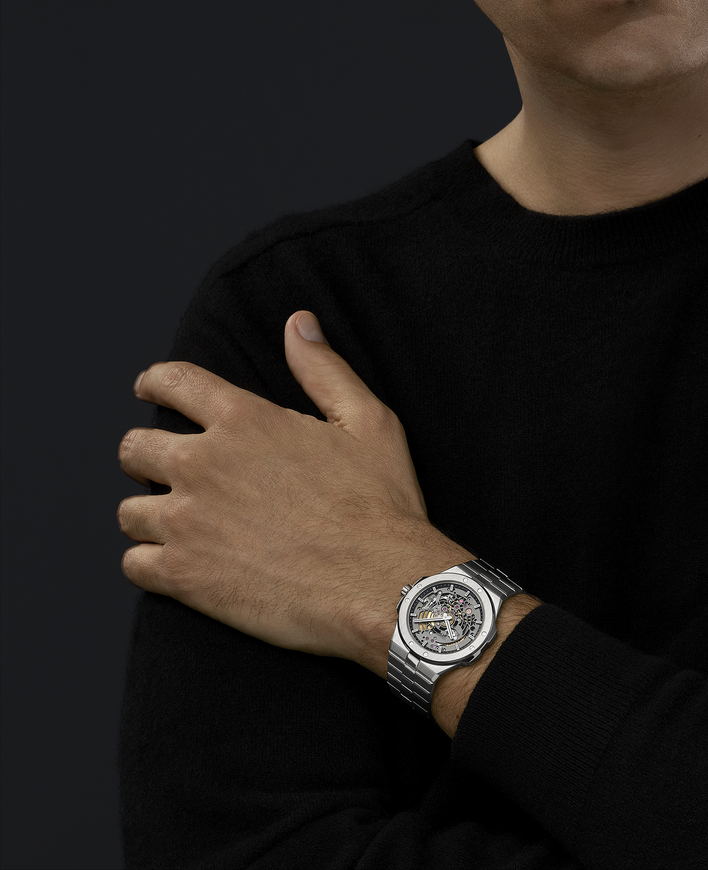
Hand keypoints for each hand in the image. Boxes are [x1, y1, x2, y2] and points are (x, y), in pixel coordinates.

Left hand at [117, 310, 469, 674]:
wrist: (378, 582)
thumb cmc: (379, 503)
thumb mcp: (367, 421)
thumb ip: (324, 370)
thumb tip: (299, 323)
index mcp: (244, 420)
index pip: (172, 382)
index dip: (154, 382)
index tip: (148, 390)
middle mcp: (203, 464)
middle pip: (134, 448)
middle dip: (145, 454)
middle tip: (170, 471)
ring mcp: (187, 522)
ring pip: (129, 510)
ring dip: (148, 513)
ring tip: (176, 523)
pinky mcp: (183, 575)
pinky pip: (132, 563)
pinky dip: (149, 562)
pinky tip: (178, 563)